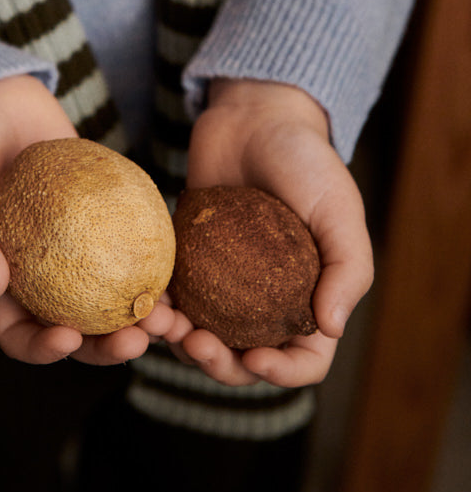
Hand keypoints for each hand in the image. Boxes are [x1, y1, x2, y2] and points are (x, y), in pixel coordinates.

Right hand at [0, 75, 183, 364]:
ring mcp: (76, 250)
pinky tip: (176, 265)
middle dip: (109, 347)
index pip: (20, 335)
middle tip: (138, 340)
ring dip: (141, 314)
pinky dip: (153, 262)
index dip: (44, 348)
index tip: (69, 339)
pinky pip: (131, 247)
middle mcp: (41, 276)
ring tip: (168, 317)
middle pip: (78, 328)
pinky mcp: (103, 220)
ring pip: (112, 296)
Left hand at [174, 78, 373, 388]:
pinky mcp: (188, 262)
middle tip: (196, 343)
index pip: (305, 360)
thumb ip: (347, 269)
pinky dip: (157, 308)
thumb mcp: (340, 210)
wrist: (255, 118)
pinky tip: (143, 302)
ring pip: (201, 335)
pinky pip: (171, 298)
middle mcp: (268, 302)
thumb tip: (330, 329)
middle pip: (244, 360)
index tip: (255, 358)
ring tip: (160, 324)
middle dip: (218, 365)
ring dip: (179, 343)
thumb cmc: (307, 162)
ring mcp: (225, 285)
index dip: (283, 373)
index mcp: (312, 300)